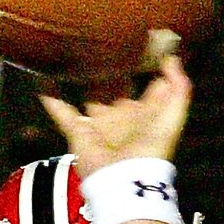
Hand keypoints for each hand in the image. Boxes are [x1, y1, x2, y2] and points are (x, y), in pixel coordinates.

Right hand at [39, 55, 192, 180]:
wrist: (123, 178)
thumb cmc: (151, 149)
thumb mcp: (174, 116)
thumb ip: (179, 87)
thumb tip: (173, 59)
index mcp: (147, 114)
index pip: (151, 88)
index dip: (151, 69)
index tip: (147, 45)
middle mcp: (123, 118)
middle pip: (119, 91)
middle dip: (116, 74)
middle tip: (109, 48)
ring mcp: (100, 125)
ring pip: (92, 99)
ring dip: (86, 85)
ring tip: (77, 62)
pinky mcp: (79, 132)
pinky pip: (63, 113)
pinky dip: (53, 101)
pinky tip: (45, 86)